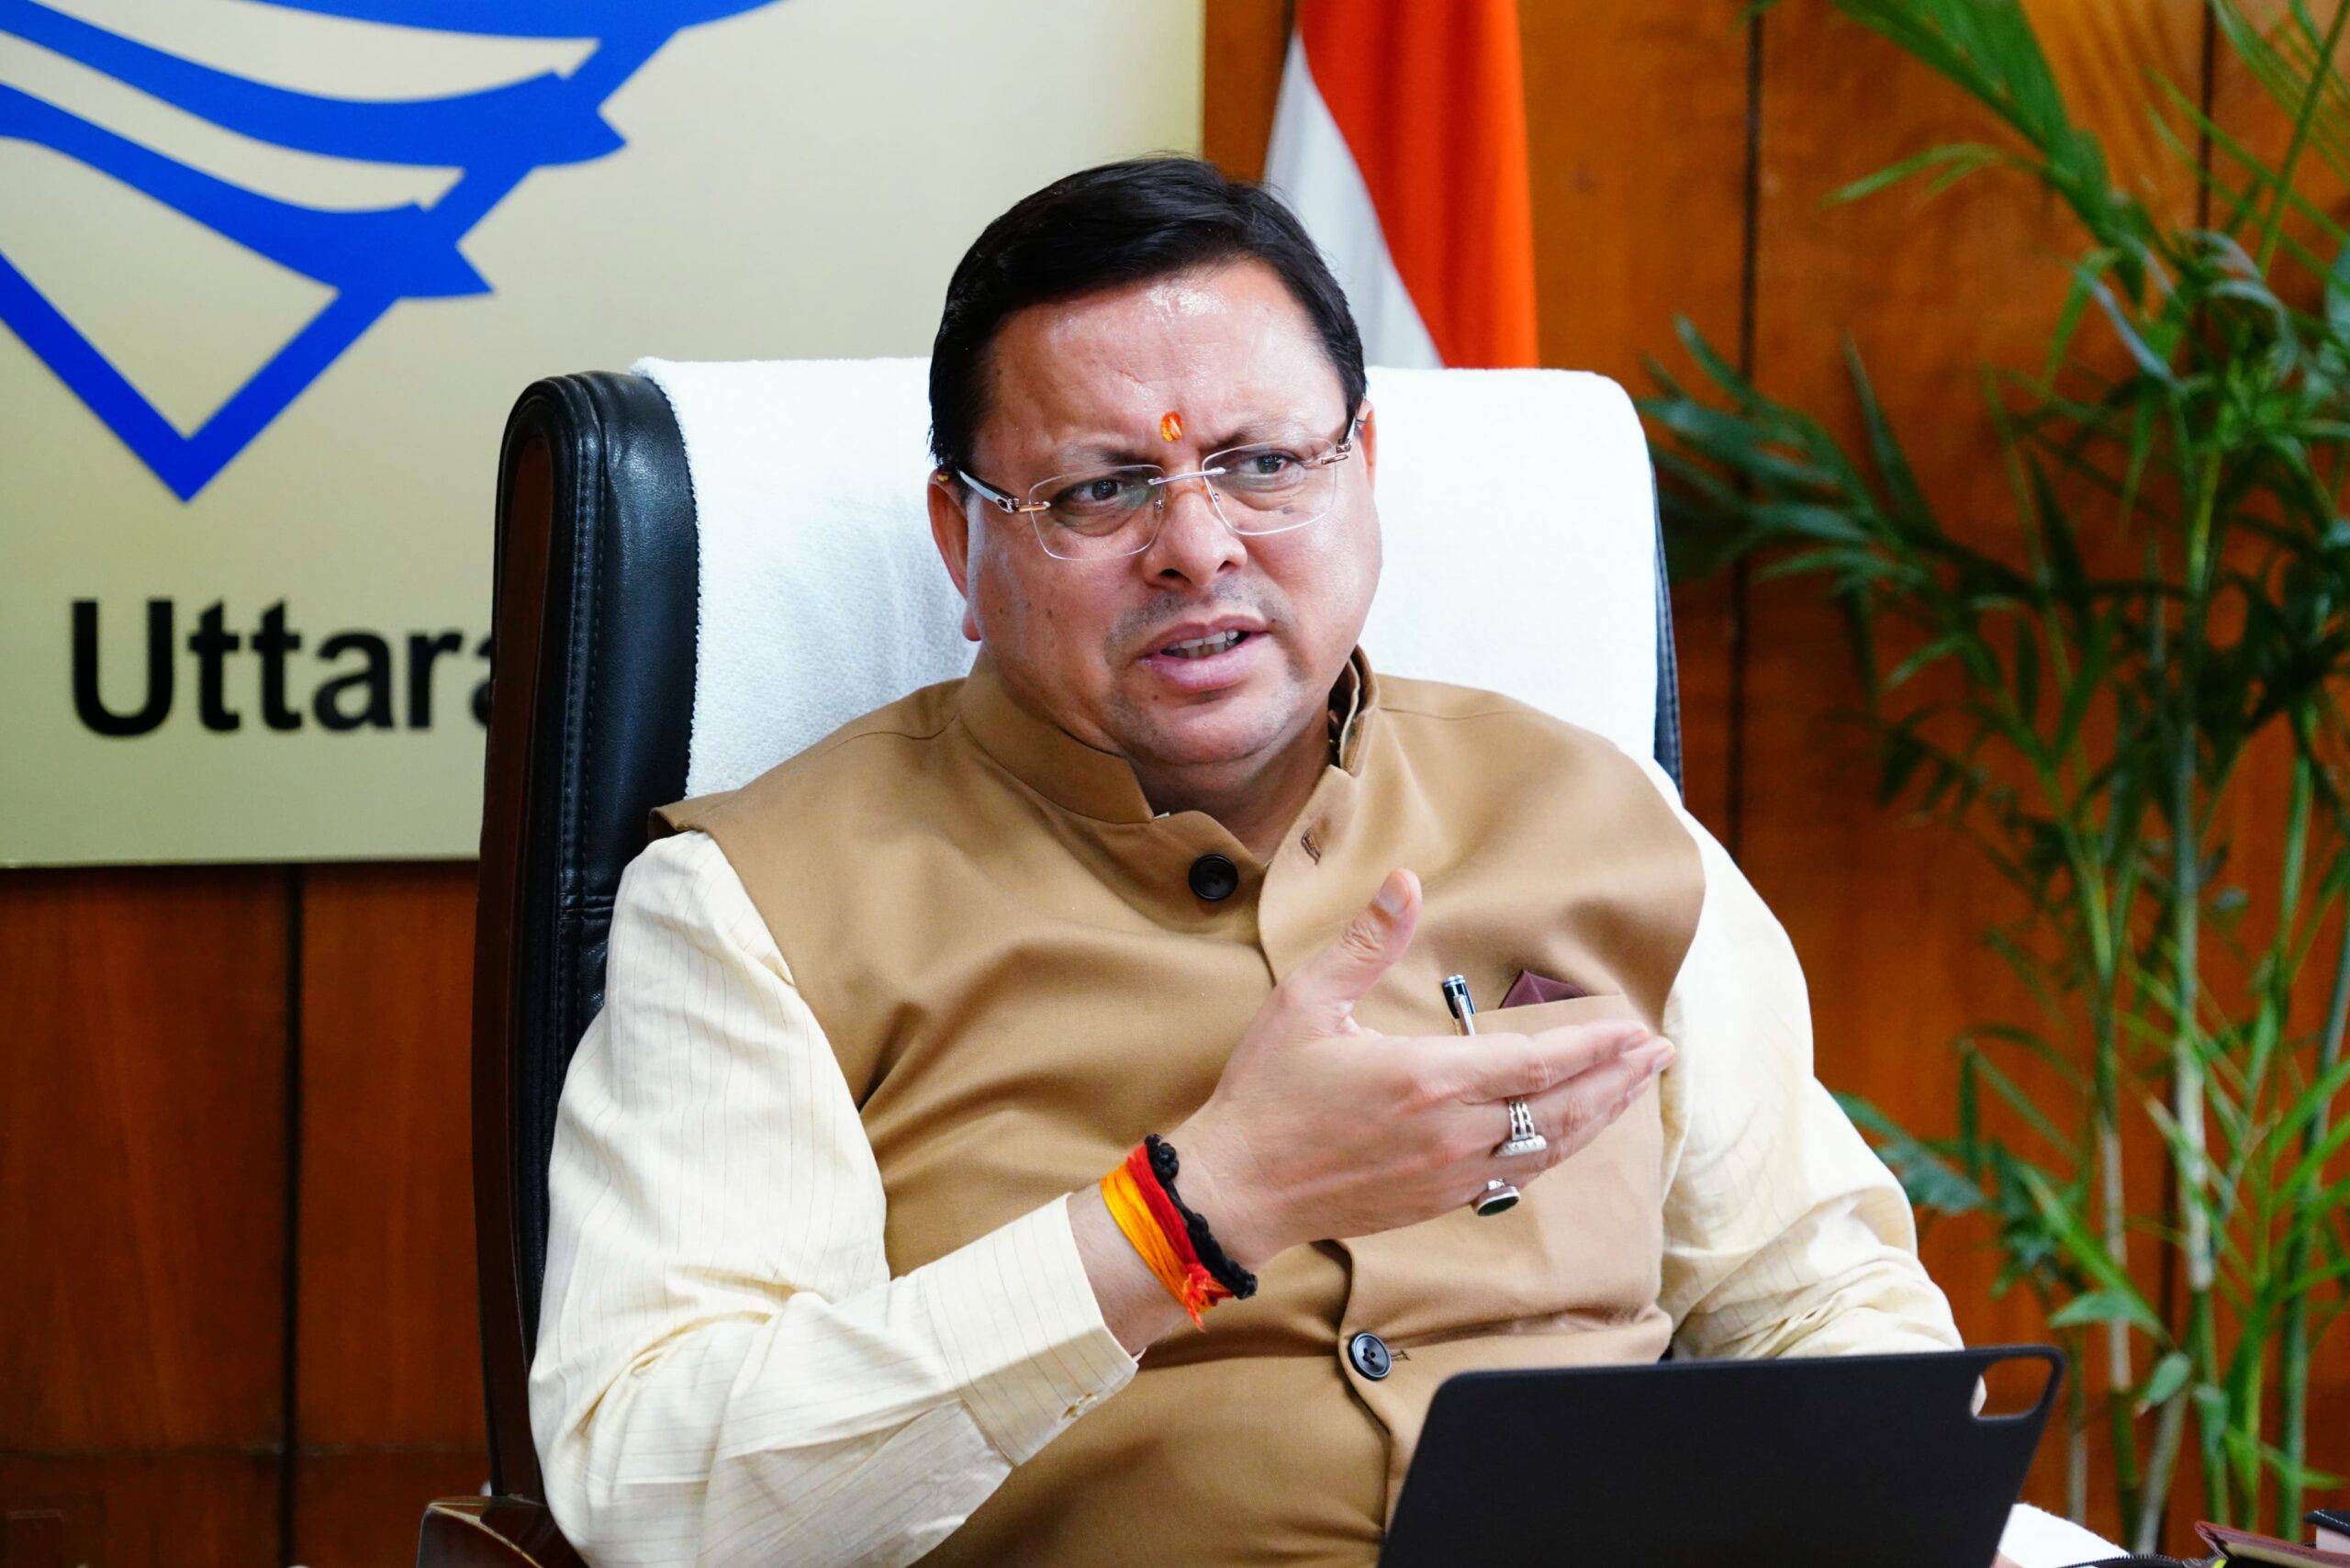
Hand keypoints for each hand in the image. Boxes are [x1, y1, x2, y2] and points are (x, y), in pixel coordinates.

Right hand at [1170, 868, 1675, 1264]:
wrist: (1237, 1190)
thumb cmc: (1266, 1095)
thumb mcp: (1306, 1002)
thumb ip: (1365, 943)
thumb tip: (1406, 882)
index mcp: (1426, 1079)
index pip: (1537, 1062)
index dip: (1594, 1045)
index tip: (1634, 1027)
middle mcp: (1451, 1134)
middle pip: (1562, 1109)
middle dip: (1618, 1080)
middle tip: (1658, 1054)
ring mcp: (1449, 1176)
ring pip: (1549, 1148)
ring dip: (1599, 1117)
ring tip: (1634, 1091)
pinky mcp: (1438, 1202)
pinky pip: (1518, 1177)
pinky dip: (1557, 1151)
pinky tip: (1569, 1134)